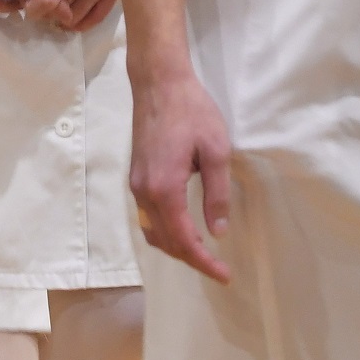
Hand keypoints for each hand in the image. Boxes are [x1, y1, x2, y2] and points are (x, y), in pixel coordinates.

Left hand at [23, 0, 117, 31]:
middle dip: (46, 11)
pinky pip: (96, 18)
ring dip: (63, 18)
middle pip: (59, 12)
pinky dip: (82, 22)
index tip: (29, 6)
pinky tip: (73, 18)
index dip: (34, 8)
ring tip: (57, 10)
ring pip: (76, 19)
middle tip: (42, 5)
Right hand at [128, 62, 233, 283]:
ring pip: (152, 232)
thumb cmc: (192, 112)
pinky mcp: (135, 176)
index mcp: (165, 189)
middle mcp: (144, 192)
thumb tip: (218, 232)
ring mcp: (136, 185)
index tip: (224, 275)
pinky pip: (146, 217)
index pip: (183, 240)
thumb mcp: (216, 151)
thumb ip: (217, 195)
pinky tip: (181, 230)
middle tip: (218, 269)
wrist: (158, 83)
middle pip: (165, 242)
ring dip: (175, 248)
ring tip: (201, 254)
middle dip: (191, 260)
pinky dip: (163, 232)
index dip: (204, 262)